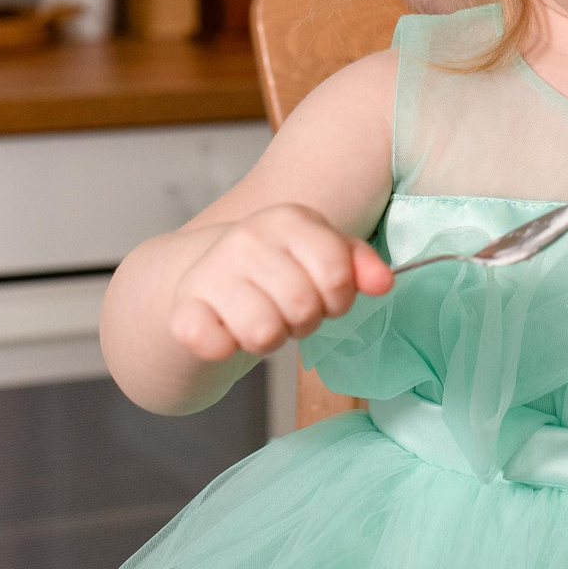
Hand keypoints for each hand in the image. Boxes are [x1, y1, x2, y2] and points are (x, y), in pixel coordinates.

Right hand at [167, 205, 393, 363]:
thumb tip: (384, 282)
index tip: (327, 297)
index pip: (336, 275)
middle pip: (303, 308)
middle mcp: (246, 239)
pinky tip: (226, 331)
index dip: (339, 299)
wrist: (207, 278)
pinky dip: (224, 349)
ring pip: (263, 333)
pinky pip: (213, 345)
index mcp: (287, 219)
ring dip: (270, 340)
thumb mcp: (322, 256)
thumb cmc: (278, 270)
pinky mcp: (184, 310)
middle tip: (289, 311)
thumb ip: (360, 264)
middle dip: (304, 321)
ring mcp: (210, 272)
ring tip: (262, 320)